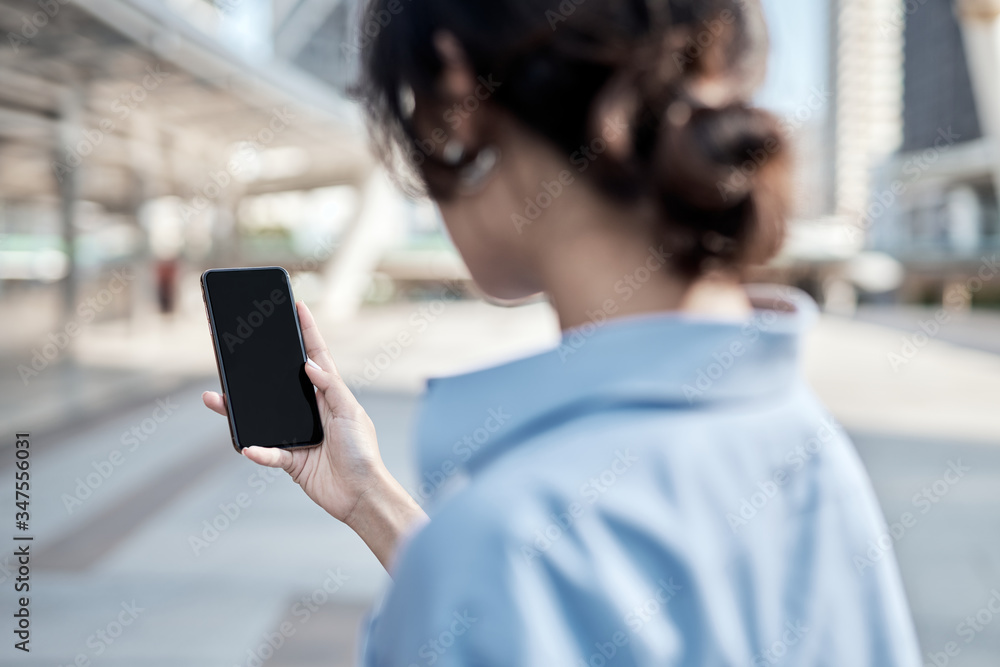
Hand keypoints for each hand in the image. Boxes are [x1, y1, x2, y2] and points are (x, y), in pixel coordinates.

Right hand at [203, 301, 425, 569]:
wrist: (362, 495)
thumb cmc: (363, 451)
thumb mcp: (351, 413)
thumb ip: (332, 387)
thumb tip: (310, 364)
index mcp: (330, 395)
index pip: (316, 357)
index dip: (307, 332)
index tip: (298, 306)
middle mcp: (312, 410)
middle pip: (279, 384)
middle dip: (258, 368)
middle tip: (238, 349)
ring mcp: (298, 434)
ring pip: (262, 416)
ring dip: (239, 410)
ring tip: (217, 398)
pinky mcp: (291, 460)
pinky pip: (268, 453)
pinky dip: (258, 451)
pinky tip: (248, 447)